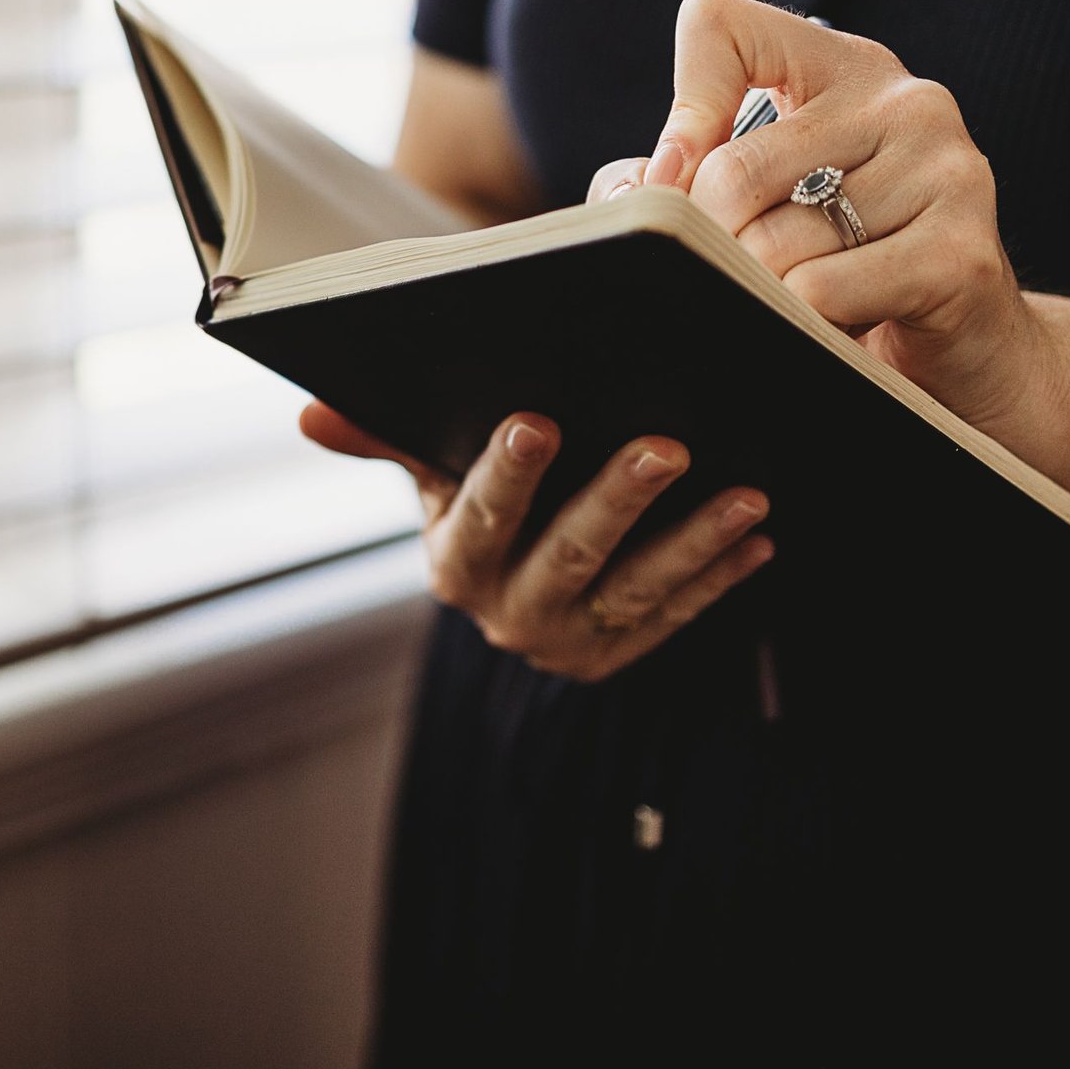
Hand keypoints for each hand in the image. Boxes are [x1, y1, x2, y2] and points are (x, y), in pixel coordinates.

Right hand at [299, 402, 771, 680]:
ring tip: (747, 494)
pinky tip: (758, 535)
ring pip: (637, 588)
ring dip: (695, 541)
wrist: (508, 586)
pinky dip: (720, 576)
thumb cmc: (469, 500)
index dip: (507, 474)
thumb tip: (310, 413)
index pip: (480, 515)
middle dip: (620, 499)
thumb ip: (381, 439)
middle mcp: (507, 615)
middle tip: (667, 444)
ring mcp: (569, 641)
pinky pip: (678, 614)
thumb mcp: (427, 474)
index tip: (538, 421)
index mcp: (454, 565)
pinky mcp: (620, 655)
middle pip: (571, 553)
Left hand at [589, 0, 1051, 430]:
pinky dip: (802, 329)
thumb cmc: (848, 273)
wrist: (973, 353)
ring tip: (797, 309)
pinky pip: (823, 293)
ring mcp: (945, 170)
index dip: (681, 113)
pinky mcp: (962, 252)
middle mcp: (906, 100)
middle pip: (734, 168)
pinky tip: (833, 335)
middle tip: (735, 283)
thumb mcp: (761, 208)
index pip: (718, 25)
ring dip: (763, 298)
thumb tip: (637, 191)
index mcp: (846, 67)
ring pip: (776, 242)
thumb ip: (679, 180)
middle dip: (711, 247)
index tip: (682, 181)